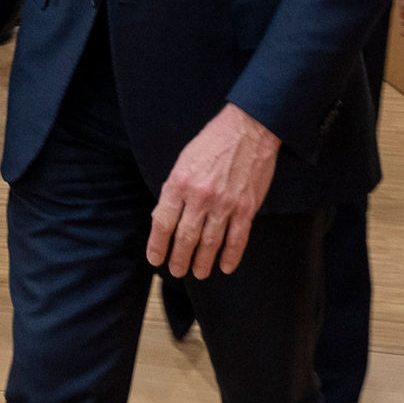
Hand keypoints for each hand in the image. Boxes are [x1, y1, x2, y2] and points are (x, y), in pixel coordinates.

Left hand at [147, 103, 279, 279]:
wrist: (248, 129)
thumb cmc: (212, 142)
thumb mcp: (183, 160)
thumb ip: (173, 190)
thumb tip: (162, 218)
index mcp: (180, 182)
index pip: (163, 222)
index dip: (157, 245)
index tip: (155, 259)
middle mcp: (200, 196)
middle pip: (185, 238)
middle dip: (179, 259)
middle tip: (176, 271)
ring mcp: (225, 204)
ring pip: (210, 243)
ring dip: (202, 262)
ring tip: (198, 273)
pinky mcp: (247, 208)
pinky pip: (237, 239)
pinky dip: (231, 256)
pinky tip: (225, 266)